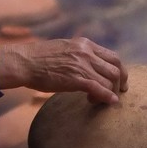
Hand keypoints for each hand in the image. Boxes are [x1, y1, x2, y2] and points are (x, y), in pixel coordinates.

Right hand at [0, 37, 127, 103]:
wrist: (24, 62)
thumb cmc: (38, 59)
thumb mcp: (63, 49)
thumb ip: (77, 55)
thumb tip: (84, 66)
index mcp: (84, 44)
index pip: (112, 56)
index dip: (119, 69)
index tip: (119, 80)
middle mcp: (87, 52)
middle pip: (116, 67)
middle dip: (121, 81)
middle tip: (120, 92)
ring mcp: (83, 65)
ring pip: (111, 79)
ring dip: (111, 92)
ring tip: (100, 99)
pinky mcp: (77, 78)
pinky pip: (100, 89)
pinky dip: (108, 97)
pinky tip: (109, 103)